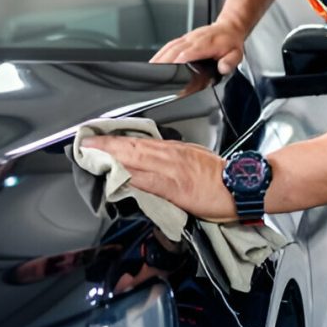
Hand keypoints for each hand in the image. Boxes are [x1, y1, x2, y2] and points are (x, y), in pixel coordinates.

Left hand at [81, 136, 236, 221]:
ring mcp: (171, 171)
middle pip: (132, 147)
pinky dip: (130, 177)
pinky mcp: (175, 188)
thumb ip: (172, 159)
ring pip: (136, 160)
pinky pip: (148, 181)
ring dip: (112, 156)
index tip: (98, 138)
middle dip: (107, 144)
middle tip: (85, 142)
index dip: (116, 139)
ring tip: (92, 154)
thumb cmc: (220, 175)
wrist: (240, 185)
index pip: (139, 141)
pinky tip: (116, 176)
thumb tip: (153, 161)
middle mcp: (169, 156)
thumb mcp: (194, 158)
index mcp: (174, 149)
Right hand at [151, 19, 245, 74]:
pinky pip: (170, 44)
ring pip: (170, 46)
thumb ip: (230, 62)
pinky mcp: (184, 38)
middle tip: (153, 74)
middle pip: (175, 50)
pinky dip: (161, 52)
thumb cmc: (231, 42)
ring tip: (149, 69)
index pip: (189, 52)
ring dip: (159, 57)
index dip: (179, 61)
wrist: (229, 27)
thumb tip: (223, 67)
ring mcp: (188, 38)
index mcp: (206, 44)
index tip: (170, 70)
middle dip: (163, 61)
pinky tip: (155, 60)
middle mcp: (194, 39)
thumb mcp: (237, 54)